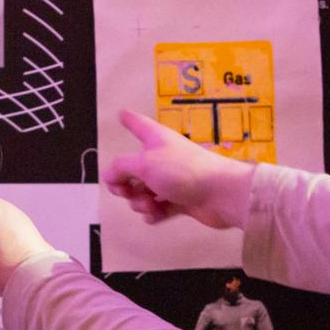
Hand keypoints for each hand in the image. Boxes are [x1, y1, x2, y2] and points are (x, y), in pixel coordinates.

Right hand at [103, 109, 256, 229]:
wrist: (220, 194)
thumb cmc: (182, 171)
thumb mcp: (144, 164)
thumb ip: (120, 168)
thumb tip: (109, 175)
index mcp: (155, 139)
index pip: (138, 124)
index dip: (128, 119)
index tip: (121, 114)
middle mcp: (162, 157)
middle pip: (133, 168)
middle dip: (125, 184)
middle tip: (127, 191)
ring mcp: (172, 180)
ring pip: (143, 192)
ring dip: (140, 202)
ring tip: (150, 205)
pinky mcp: (180, 200)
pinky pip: (158, 207)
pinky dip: (154, 213)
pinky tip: (155, 215)